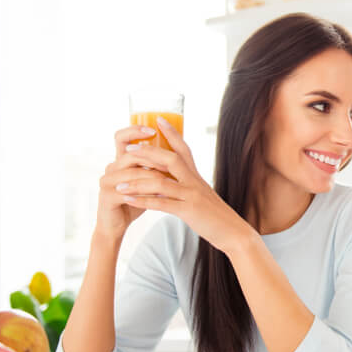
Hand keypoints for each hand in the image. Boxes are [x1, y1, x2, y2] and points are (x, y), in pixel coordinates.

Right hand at [94, 125, 166, 242]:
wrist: (117, 225)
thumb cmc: (134, 201)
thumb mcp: (146, 181)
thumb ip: (154, 167)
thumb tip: (177, 149)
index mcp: (119, 161)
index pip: (122, 137)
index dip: (135, 130)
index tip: (153, 130)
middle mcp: (111, 167)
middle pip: (130, 154)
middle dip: (152, 157)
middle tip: (169, 163)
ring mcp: (106, 181)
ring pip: (131, 172)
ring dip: (151, 175)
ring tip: (168, 180)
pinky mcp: (107, 196)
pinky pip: (127, 191)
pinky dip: (144, 193)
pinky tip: (157, 196)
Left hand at [112, 117, 249, 251]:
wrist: (233, 232)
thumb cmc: (215, 215)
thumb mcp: (201, 195)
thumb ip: (186, 186)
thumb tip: (167, 181)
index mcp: (196, 176)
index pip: (184, 149)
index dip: (172, 133)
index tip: (159, 119)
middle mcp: (194, 181)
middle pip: (171, 159)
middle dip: (148, 152)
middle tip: (129, 149)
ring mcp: (191, 195)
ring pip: (161, 182)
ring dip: (137, 183)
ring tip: (119, 185)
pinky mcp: (189, 211)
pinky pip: (162, 204)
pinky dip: (143, 201)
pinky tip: (128, 201)